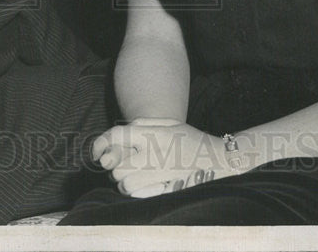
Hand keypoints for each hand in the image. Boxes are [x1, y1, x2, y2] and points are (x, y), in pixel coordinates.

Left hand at [92, 119, 227, 197]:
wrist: (220, 160)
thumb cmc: (192, 140)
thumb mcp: (170, 123)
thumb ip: (143, 124)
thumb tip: (119, 134)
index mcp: (155, 134)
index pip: (117, 136)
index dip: (101, 143)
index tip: (97, 152)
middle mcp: (156, 154)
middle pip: (116, 165)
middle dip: (114, 166)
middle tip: (121, 164)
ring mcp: (161, 174)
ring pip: (124, 184)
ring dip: (123, 181)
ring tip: (133, 175)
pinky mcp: (166, 190)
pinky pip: (138, 195)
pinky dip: (135, 191)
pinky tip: (143, 185)